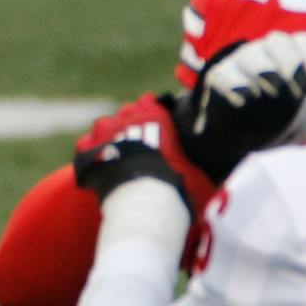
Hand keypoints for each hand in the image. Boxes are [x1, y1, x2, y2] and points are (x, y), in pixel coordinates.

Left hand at [73, 93, 202, 214]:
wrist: (144, 200)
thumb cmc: (177, 185)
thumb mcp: (198, 173)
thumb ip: (201, 167)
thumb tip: (219, 183)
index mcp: (155, 117)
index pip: (150, 104)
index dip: (150, 113)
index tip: (153, 123)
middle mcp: (128, 119)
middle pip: (126, 113)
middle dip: (130, 124)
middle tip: (135, 139)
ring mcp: (105, 134)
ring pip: (103, 125)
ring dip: (109, 134)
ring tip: (115, 149)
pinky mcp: (89, 152)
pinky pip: (85, 145)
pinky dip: (90, 152)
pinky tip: (95, 161)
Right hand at [173, 31, 305, 182]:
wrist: (248, 140)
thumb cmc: (285, 119)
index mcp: (292, 55)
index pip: (304, 41)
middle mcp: (266, 52)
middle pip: (277, 41)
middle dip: (291, 64)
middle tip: (299, 92)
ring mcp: (240, 63)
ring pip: (250, 55)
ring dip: (265, 72)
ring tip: (271, 94)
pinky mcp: (219, 79)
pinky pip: (225, 75)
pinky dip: (236, 87)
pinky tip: (244, 102)